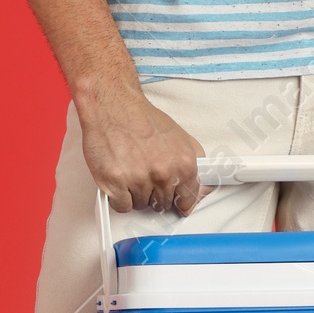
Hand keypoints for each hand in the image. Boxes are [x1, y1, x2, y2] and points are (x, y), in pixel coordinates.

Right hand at [78, 83, 203, 215]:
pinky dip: (118, 196)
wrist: (113, 106)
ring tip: (131, 169)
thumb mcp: (180, 138)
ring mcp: (139, 180)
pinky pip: (122, 206)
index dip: (180, 199)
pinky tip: (119, 178)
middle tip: (146, 173)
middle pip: (163, 203)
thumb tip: (200, 188)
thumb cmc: (142, 119)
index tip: (176, 201)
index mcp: (184, 164)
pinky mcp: (116, 183)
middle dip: (155, 192)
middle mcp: (163, 174)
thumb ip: (192, 165)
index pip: (188, 199)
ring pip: (141, 205)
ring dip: (135, 193)